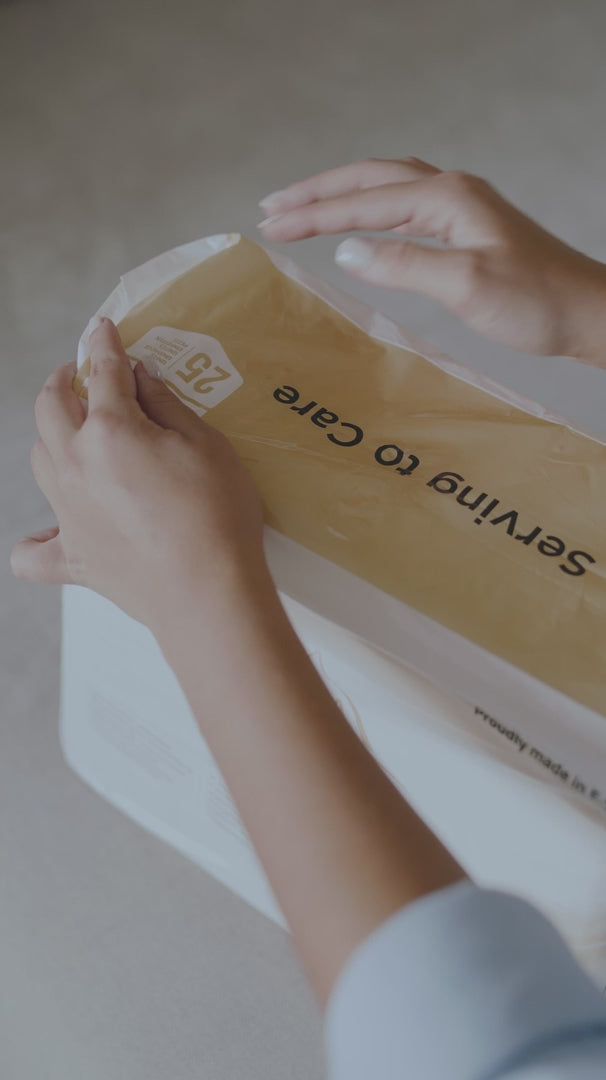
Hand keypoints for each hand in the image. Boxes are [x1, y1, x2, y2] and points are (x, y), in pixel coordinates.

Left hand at [10, 319, 266, 635]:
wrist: (208, 592)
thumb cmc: (216, 516)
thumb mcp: (206, 444)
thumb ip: (166, 406)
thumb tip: (140, 379)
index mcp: (110, 430)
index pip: (103, 372)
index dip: (104, 345)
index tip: (102, 329)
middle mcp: (76, 465)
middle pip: (50, 408)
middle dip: (63, 383)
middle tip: (79, 377)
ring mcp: (68, 513)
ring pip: (39, 460)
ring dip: (52, 438)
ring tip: (75, 436)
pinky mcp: (72, 559)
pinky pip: (32, 551)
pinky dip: (37, 539)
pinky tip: (54, 530)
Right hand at [258, 157, 605, 364]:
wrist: (585, 312)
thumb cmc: (535, 302)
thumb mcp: (465, 284)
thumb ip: (404, 264)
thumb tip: (347, 252)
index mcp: (447, 198)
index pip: (364, 200)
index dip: (314, 213)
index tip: (270, 225)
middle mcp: (451, 192)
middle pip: (369, 177)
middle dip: (318, 192)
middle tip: (272, 208)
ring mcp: (460, 207)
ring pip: (386, 187)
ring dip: (341, 194)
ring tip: (300, 208)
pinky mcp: (466, 228)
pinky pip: (403, 206)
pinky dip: (369, 208)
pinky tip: (358, 224)